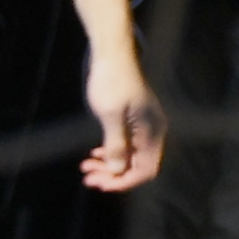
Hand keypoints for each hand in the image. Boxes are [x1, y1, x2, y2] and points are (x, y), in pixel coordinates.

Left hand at [80, 42, 165, 192]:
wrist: (112, 54)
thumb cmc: (111, 80)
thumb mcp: (110, 114)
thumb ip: (116, 143)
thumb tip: (117, 170)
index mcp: (152, 131)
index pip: (146, 170)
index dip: (124, 181)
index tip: (100, 184)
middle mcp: (153, 131)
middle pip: (137, 166)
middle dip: (112, 175)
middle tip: (86, 177)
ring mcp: (144, 126)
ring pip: (129, 156)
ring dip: (109, 165)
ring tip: (85, 167)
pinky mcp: (134, 120)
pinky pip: (126, 145)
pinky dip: (110, 152)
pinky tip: (95, 154)